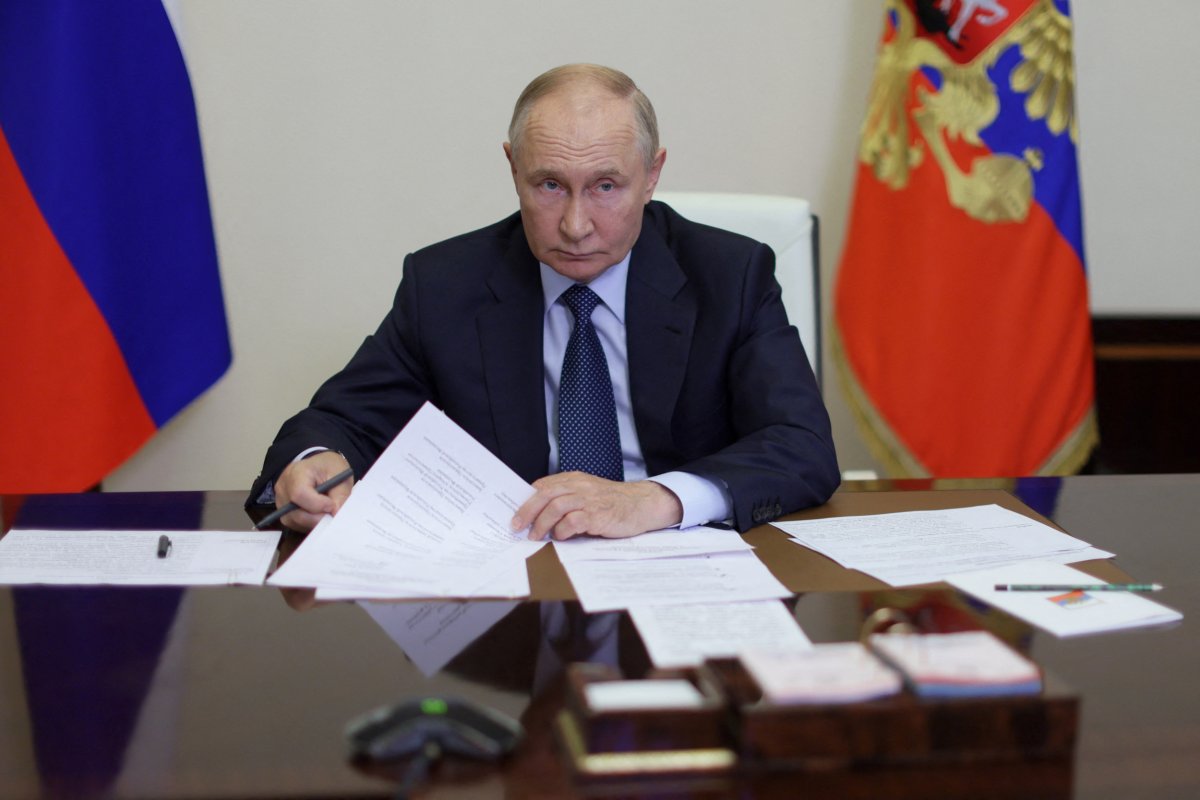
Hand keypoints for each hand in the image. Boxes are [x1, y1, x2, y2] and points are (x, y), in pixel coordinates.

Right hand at [273, 451, 354, 531]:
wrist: (319, 468)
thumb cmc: (328, 468)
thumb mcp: (341, 475)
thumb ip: (341, 495)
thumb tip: (336, 514)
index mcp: (297, 472)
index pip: (299, 494)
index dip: (318, 505)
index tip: (333, 505)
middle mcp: (284, 487)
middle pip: (297, 513)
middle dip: (319, 517)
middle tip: (333, 511)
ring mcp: (281, 501)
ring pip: (297, 522)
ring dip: (316, 521)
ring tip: (326, 508)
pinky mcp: (284, 513)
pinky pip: (297, 525)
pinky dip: (310, 522)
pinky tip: (318, 512)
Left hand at [512, 472, 682, 540]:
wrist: (642, 504)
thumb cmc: (612, 503)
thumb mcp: (587, 494)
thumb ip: (567, 499)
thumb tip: (537, 516)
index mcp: (574, 480)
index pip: (543, 486)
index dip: (526, 500)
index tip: (514, 514)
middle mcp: (580, 486)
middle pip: (545, 494)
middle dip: (527, 511)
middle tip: (517, 527)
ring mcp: (589, 499)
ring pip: (556, 506)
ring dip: (541, 523)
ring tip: (535, 537)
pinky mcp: (598, 515)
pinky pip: (573, 521)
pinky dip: (562, 530)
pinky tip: (561, 537)